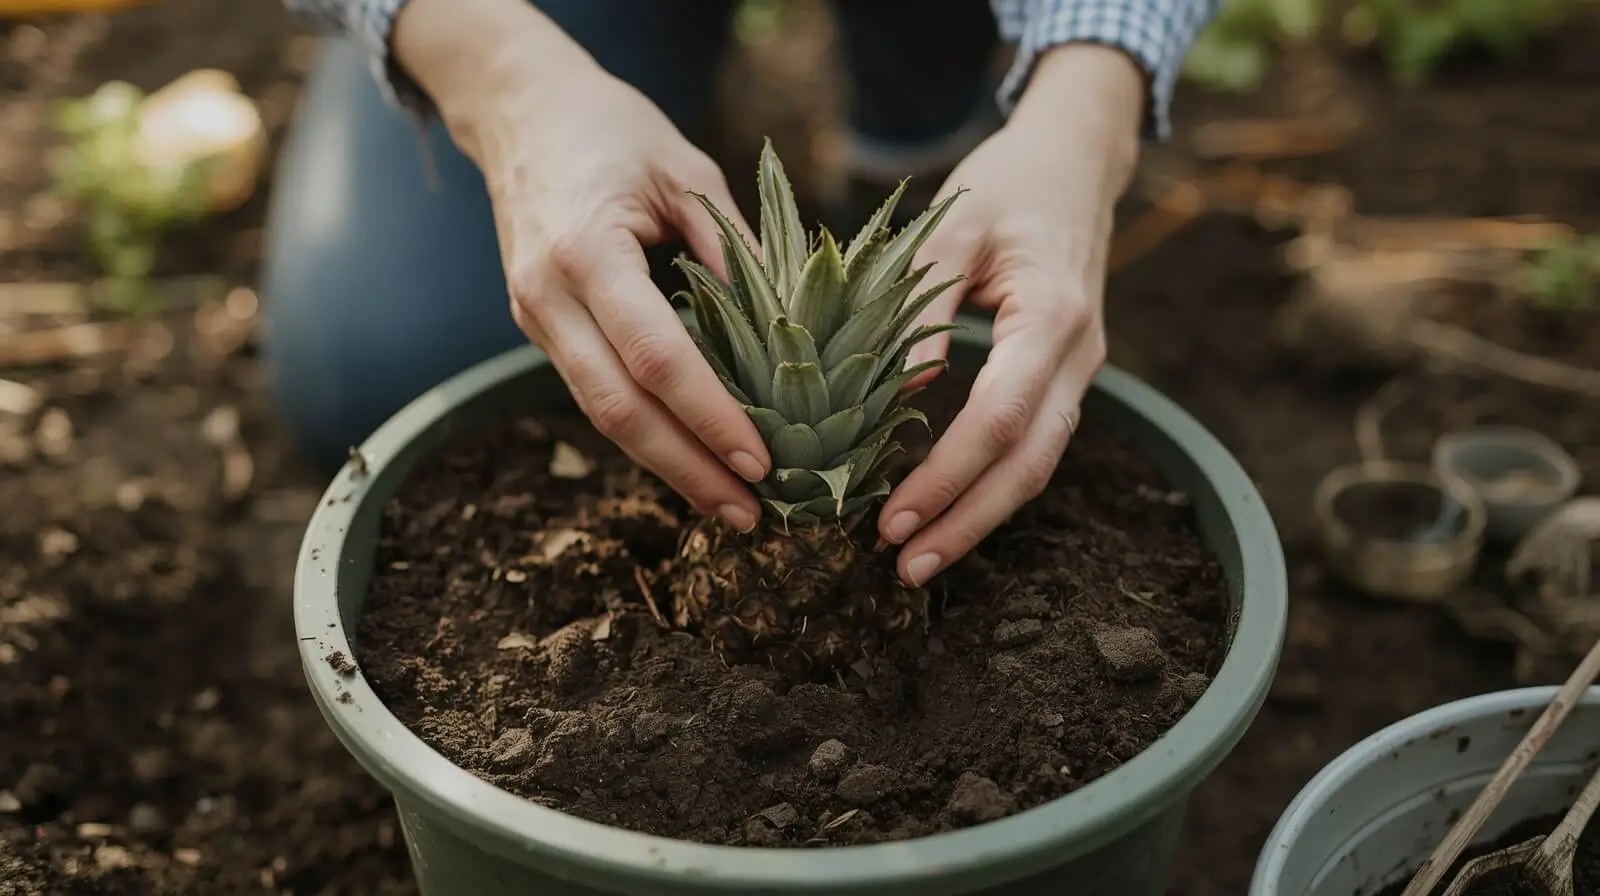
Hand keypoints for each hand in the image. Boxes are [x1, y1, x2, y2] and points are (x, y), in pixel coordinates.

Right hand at [395, 0, 769, 532]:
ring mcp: (534, 317)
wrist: (519, 109)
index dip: (709, 416)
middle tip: (751, 513)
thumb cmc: (610, 128)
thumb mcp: (685, 171)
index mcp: (586, 252)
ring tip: (730, 503)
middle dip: (687, 469)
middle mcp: (548, 296)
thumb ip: (735, 250)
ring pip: (600, 415)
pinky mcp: (538, 327)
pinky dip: (644, 432)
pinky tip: (691, 459)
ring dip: (666, 465)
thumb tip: (794, 331)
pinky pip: (594, 393)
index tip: (762, 460)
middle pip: (619, 409)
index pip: (654, 357)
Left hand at [875, 44, 1145, 585]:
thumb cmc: (1007, 184)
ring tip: (918, 560)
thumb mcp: (953, 227)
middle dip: (968, 523)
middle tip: (904, 569)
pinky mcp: (1065, 377)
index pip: (1001, 417)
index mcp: (1052, 315)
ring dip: (981, 517)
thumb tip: (897, 395)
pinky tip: (946, 512)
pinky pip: (1033, 444)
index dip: (949, 476)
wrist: (1075, 162)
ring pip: (1038, 464)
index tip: (894, 520)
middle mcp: (1079, 354)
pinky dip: (991, 485)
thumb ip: (921, 307)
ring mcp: (1081, 370)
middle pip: (1030, 462)